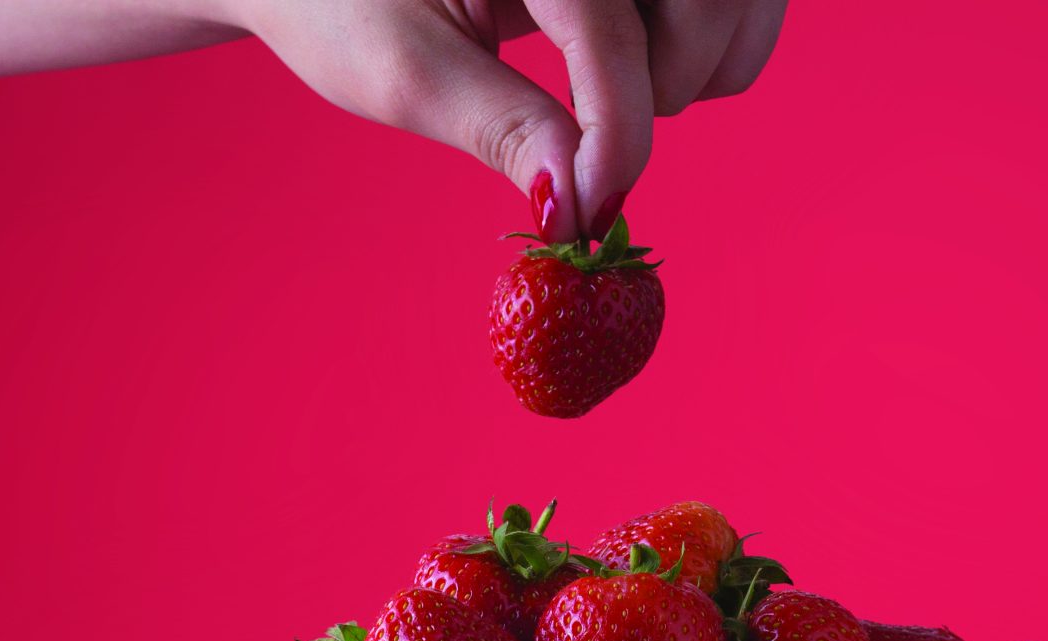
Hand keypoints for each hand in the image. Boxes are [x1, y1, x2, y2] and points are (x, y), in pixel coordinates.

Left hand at [221, 0, 787, 237]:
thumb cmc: (337, 1)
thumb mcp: (403, 69)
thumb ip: (500, 127)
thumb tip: (579, 207)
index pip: (607, 23)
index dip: (617, 128)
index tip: (594, 213)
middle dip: (671, 86)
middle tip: (598, 148)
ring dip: (703, 66)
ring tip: (622, 103)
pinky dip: (710, 48)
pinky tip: (644, 72)